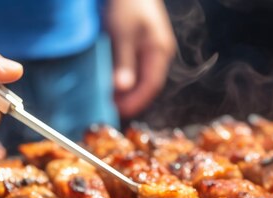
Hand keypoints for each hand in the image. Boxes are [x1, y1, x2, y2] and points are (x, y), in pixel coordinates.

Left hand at [105, 0, 176, 117]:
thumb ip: (124, 62)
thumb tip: (122, 88)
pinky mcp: (144, 43)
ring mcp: (153, 48)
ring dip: (129, 89)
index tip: (120, 111)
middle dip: (132, 98)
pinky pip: (138, 67)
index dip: (136, 101)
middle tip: (112, 108)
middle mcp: (160, 52)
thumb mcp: (123, 34)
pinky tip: (115, 81)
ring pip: (143, 76)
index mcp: (160, 51)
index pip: (151, 85)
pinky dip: (128, 77)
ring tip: (111, 98)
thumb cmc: (127, 4)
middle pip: (148, 83)